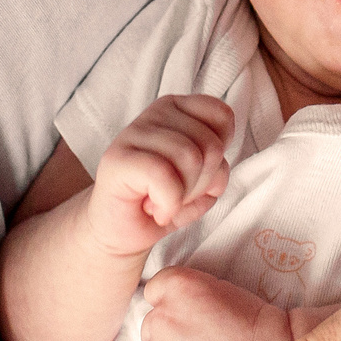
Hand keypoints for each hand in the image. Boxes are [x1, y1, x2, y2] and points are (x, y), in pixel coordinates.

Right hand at [89, 93, 233, 258]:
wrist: (120, 231)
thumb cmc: (161, 202)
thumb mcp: (202, 184)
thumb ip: (217, 168)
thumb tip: (218, 170)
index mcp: (178, 109)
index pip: (223, 117)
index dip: (219, 157)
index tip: (196, 177)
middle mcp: (156, 112)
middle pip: (211, 144)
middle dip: (202, 184)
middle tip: (176, 195)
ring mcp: (133, 132)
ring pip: (190, 158)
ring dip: (183, 196)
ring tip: (164, 202)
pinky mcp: (117, 159)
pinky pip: (163, 174)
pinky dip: (168, 203)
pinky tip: (156, 210)